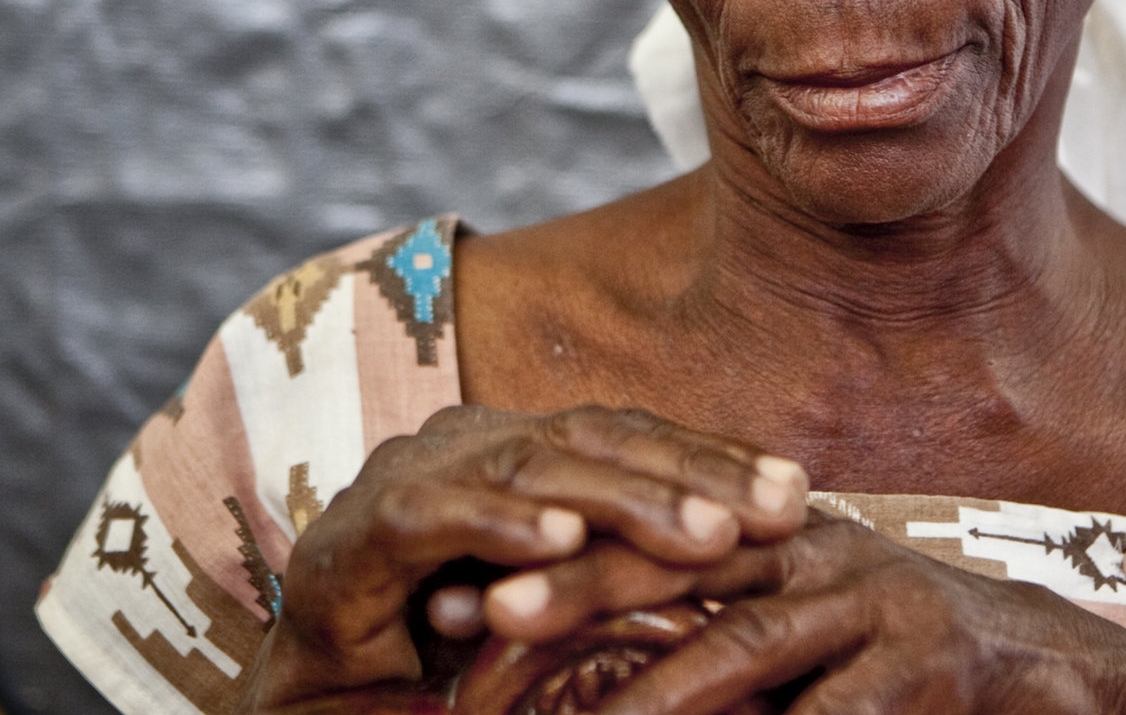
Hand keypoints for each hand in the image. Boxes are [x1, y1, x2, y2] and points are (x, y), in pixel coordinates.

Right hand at [235, 405, 807, 714]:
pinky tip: (562, 543)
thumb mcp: (565, 604)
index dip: (715, 457)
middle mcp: (469, 443)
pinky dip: (501, 525)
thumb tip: (764, 552)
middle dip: (692, 475)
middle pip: (595, 439)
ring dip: (622, 500)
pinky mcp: (354, 532)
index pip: (632, 437)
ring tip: (702, 534)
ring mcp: (410, 478)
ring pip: (530, 466)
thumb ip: (633, 567)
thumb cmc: (451, 649)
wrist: (325, 701)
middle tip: (774, 513)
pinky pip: (436, 515)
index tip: (799, 493)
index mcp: (522, 449)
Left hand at [472, 511, 1125, 714]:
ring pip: (745, 642)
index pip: (648, 534)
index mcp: (778, 531)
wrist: (1046, 670)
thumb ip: (717, 631)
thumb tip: (599, 685)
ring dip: (654, 689)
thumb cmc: (900, 656)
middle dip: (575, 589)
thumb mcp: (805, 628)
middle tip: (481, 616)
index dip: (555, 558)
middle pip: (678, 562)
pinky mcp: (923, 668)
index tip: (461, 593)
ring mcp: (873, 604)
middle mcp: (818, 549)